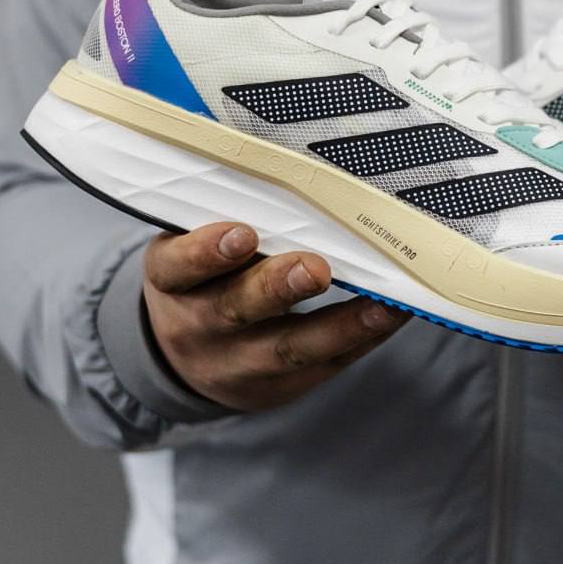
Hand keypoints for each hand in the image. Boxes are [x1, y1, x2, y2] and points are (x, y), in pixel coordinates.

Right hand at [143, 223, 409, 410]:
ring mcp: (237, 364)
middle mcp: (197, 327)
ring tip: (380, 306)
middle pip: (235, 309)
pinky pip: (325, 365)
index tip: (242, 234)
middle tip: (315, 268)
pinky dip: (362, 339)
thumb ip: (231, 218)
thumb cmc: (205, 277)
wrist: (189, 356)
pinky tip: (391, 316)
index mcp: (171, 281)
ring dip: (339, 326)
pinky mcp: (279, 388)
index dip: (206, 252)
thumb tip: (297, 175)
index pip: (177, 267)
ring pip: (288, 349)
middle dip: (277, 288)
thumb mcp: (193, 248)